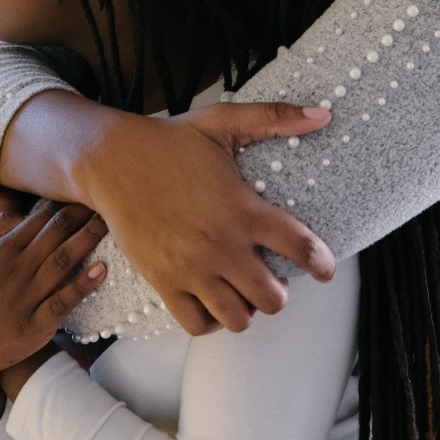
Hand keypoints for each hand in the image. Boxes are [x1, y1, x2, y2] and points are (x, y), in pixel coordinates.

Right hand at [0, 202, 107, 439]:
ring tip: (109, 221)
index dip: (64, 202)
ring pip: (63, 259)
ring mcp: (28, 297)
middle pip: (56, 233)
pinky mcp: (36, 325)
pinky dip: (83, 284)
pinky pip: (64, 300)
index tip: (84, 189)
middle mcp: (17, 269)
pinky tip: (102, 270)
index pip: (40, 219)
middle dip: (81, 213)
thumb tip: (17, 212)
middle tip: (106, 195)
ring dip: (88, 238)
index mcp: (2, 251)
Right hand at [79, 101, 335, 335]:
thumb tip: (323, 114)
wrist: (113, 161)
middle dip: (280, 289)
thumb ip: (274, 117)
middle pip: (272, 297)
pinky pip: (198, 324)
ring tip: (243, 286)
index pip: (299, 247)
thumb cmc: (171, 141)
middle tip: (272, 273)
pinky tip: (214, 298)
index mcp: (242, 209)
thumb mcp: (224, 121)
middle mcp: (221, 245)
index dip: (322, 263)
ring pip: (238, 318)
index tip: (326, 268)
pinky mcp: (164, 283)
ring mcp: (192, 269)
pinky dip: (212, 320)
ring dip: (248, 307)